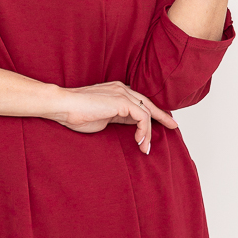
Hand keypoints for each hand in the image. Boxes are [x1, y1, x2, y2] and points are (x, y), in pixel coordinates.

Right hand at [51, 81, 177, 154]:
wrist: (63, 106)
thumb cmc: (76, 114)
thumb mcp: (103, 117)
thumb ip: (118, 117)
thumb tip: (132, 125)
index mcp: (117, 90)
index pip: (140, 101)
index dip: (152, 112)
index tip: (163, 121)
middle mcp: (122, 89)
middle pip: (148, 103)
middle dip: (162, 116)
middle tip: (173, 126)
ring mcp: (122, 93)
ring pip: (147, 112)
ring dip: (149, 133)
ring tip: (144, 148)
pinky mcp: (122, 101)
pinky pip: (142, 116)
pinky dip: (144, 130)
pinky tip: (139, 140)